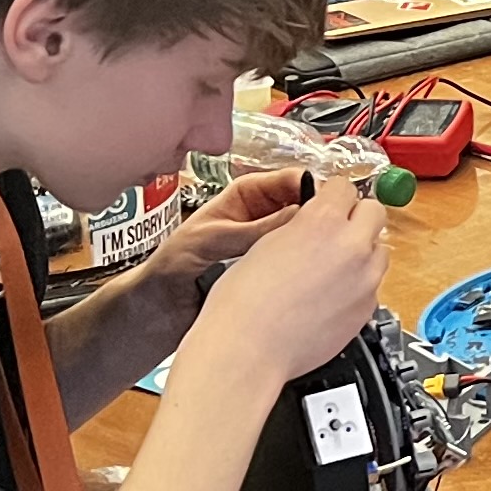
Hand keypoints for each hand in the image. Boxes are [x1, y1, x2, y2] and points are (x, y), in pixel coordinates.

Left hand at [89, 167, 310, 361]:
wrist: (159, 310)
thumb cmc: (170, 266)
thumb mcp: (213, 239)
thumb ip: (255, 229)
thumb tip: (300, 216)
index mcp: (246, 195)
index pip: (291, 180)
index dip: (312, 189)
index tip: (328, 204)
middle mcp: (263, 217)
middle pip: (306, 210)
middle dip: (319, 219)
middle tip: (331, 232)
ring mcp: (271, 247)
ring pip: (306, 240)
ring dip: (314, 247)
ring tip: (324, 256)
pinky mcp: (275, 275)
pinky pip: (299, 268)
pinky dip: (308, 271)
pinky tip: (314, 277)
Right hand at [183, 177, 390, 388]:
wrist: (249, 349)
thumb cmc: (244, 303)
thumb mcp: (266, 243)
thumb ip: (301, 226)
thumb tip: (314, 222)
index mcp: (322, 221)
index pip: (345, 187)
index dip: (334, 195)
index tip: (330, 202)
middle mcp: (351, 246)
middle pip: (374, 212)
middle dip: (357, 218)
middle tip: (338, 231)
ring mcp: (365, 279)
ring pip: (380, 250)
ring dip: (362, 253)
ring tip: (332, 269)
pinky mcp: (368, 308)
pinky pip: (373, 285)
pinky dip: (358, 286)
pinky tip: (330, 297)